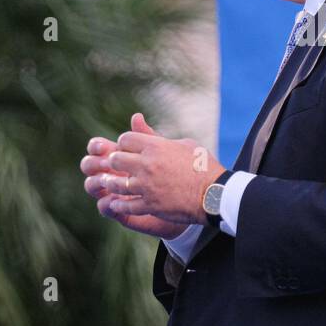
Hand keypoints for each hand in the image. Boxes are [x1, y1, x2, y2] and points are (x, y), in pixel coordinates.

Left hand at [81, 113, 191, 238]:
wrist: (215, 193)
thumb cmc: (203, 166)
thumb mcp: (184, 144)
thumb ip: (158, 136)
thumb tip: (137, 119)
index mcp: (155, 147)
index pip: (125, 139)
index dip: (124, 144)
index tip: (126, 150)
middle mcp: (147, 165)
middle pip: (115, 160)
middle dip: (114, 162)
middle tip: (116, 167)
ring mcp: (147, 186)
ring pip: (116, 184)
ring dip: (111, 184)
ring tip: (110, 184)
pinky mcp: (150, 205)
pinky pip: (125, 205)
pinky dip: (118, 205)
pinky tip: (116, 203)